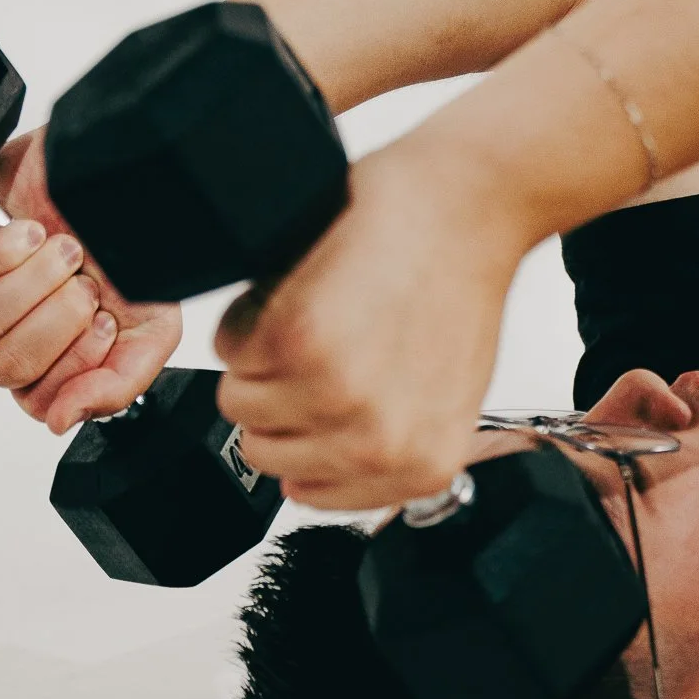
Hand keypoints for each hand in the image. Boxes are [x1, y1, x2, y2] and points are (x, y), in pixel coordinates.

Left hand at [0, 126, 182, 431]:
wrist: (111, 174)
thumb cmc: (126, 248)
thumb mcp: (152, 328)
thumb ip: (118, 385)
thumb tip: (62, 420)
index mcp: (47, 364)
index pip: (38, 402)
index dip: (75, 364)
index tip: (106, 322)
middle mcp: (1, 339)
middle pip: (5, 367)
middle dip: (56, 321)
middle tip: (86, 282)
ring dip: (29, 283)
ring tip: (63, 250)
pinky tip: (28, 233)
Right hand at [213, 139, 522, 508]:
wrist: (468, 205)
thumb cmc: (459, 283)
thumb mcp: (445, 399)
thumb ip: (388, 445)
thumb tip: (314, 472)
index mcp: (420, 467)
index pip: (309, 492)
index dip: (305, 434)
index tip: (320, 396)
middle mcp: (377, 444)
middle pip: (264, 451)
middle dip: (276, 397)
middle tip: (318, 346)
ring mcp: (335, 395)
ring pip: (239, 400)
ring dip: (259, 356)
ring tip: (314, 314)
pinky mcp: (298, 341)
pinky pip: (230, 347)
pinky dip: (249, 313)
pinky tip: (303, 288)